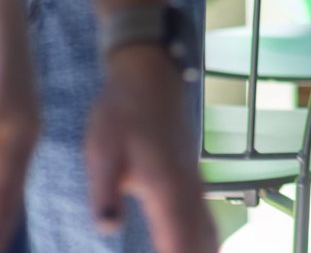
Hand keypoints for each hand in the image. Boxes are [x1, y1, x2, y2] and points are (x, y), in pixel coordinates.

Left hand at [85, 48, 216, 252]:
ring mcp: (193, 184)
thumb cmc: (120, 113)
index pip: (178, 242)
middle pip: (202, 244)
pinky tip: (203, 251)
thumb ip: (105, 191)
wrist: (148, 74)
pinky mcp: (191, 179)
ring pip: (209, 233)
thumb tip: (105, 228)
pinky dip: (206, 243)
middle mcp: (187, 190)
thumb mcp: (101, 151)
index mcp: (165, 187)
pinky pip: (205, 220)